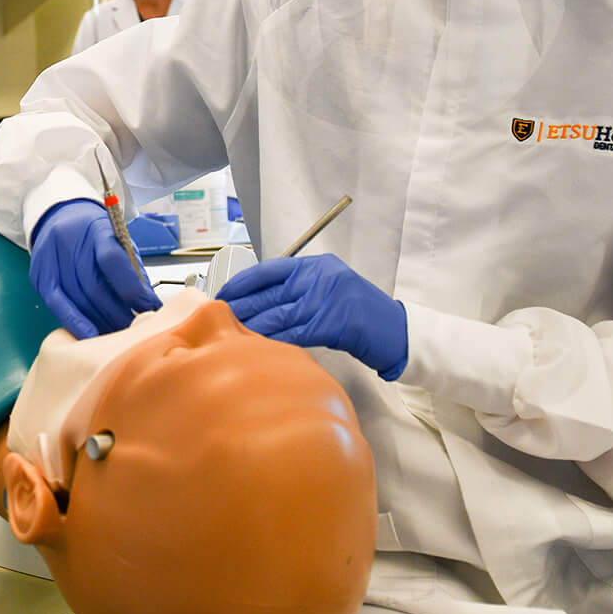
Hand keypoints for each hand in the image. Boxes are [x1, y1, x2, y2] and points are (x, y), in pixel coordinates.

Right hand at [28, 199, 159, 338]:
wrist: (62, 217)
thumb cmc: (96, 235)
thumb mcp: (119, 242)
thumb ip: (132, 271)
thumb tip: (148, 306)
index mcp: (96, 227)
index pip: (112, 259)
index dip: (131, 289)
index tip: (147, 307)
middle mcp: (68, 239)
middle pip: (94, 286)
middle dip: (118, 313)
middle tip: (134, 330)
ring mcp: (49, 257)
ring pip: (76, 299)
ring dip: (100, 322)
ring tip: (117, 333)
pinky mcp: (38, 274)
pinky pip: (57, 304)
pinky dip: (75, 322)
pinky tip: (91, 334)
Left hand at [217, 253, 408, 379]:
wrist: (394, 330)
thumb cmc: (360, 311)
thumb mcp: (328, 288)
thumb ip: (297, 290)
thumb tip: (256, 302)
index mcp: (315, 266)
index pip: (268, 270)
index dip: (241, 283)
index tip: (223, 294)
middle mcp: (318, 278)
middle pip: (268, 293)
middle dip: (240, 307)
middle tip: (218, 319)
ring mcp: (325, 300)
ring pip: (276, 315)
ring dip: (250, 327)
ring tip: (230, 336)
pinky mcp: (331, 325)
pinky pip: (292, 334)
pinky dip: (272, 341)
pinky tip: (256, 347)